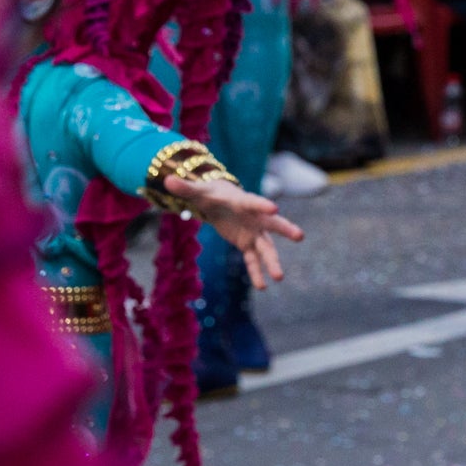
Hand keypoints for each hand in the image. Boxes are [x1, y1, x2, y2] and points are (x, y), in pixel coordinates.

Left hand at [161, 176, 304, 288]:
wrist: (217, 201)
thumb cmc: (209, 193)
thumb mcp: (197, 191)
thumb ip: (184, 188)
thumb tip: (166, 180)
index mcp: (243, 202)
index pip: (253, 202)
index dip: (262, 205)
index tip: (274, 208)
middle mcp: (254, 218)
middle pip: (271, 224)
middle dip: (285, 229)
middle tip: (299, 235)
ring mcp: (253, 233)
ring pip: (266, 248)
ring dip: (272, 262)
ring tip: (279, 277)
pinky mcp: (247, 244)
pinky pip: (253, 260)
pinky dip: (256, 272)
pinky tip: (262, 286)